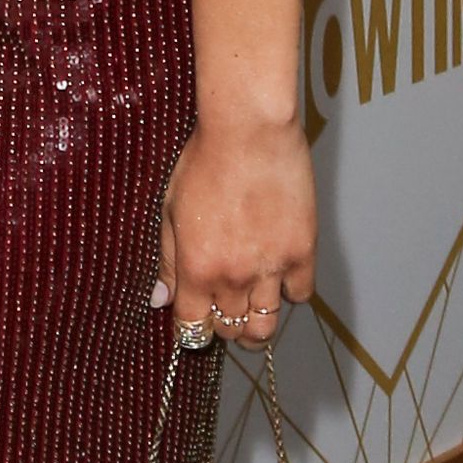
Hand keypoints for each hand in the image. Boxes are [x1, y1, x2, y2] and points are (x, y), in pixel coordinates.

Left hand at [156, 121, 314, 347]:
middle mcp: (234, 277)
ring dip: (255, 324)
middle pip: (229, 331)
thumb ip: (167, 260)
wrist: (249, 132)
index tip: (194, 320)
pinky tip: (279, 277)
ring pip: (266, 326)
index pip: (192, 328)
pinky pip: (301, 295)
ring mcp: (271, 268)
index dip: (191, 331)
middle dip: (222, 327)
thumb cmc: (203, 162)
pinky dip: (290, 293)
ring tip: (251, 307)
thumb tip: (159, 300)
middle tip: (223, 308)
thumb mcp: (171, 210)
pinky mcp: (302, 252)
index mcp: (197, 269)